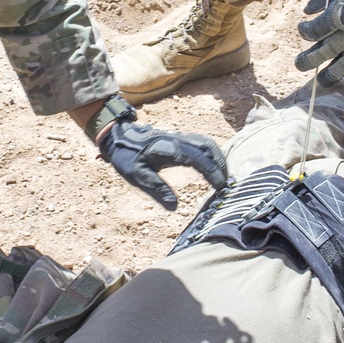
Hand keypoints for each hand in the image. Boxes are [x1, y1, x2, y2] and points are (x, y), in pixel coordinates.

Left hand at [100, 120, 228, 210]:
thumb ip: (156, 189)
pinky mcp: (179, 138)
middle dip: (220, 165)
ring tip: (222, 176)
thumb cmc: (126, 156)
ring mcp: (180, 137)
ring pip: (206, 143)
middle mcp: (178, 140)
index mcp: (169, 149)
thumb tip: (174, 206)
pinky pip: (201, 142)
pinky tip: (212, 166)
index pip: (198, 158)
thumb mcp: (136, 175)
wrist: (118, 136)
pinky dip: (212, 154)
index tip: (220, 187)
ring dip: (218, 158)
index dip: (212, 172)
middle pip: (208, 147)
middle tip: (225, 185)